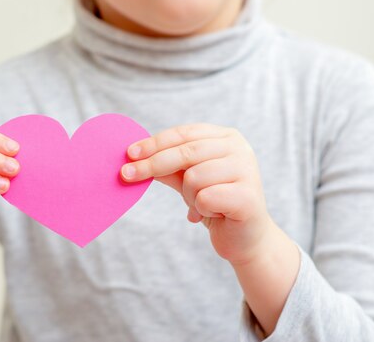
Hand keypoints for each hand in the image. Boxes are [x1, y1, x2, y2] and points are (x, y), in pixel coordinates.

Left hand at [120, 123, 273, 264]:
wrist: (245, 239)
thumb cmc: (215, 204)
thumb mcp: (187, 180)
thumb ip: (166, 166)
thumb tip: (134, 157)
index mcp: (226, 137)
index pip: (183, 133)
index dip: (154, 143)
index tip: (128, 153)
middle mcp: (240, 148)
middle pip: (185, 152)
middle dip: (152, 164)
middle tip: (126, 175)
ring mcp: (247, 170)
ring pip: (194, 177)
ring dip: (189, 196)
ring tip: (203, 205)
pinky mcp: (248, 196)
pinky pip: (205, 198)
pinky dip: (202, 209)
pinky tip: (216, 214)